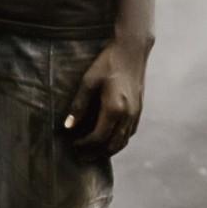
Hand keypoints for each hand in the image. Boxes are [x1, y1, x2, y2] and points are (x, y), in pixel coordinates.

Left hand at [63, 36, 149, 157]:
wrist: (132, 50)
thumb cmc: (107, 63)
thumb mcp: (88, 81)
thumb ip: (78, 105)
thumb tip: (67, 126)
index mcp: (114, 108)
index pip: (98, 137)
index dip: (84, 145)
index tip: (72, 145)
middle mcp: (128, 115)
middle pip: (112, 145)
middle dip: (95, 153)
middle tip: (81, 157)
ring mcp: (136, 113)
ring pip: (123, 142)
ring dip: (107, 150)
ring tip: (92, 153)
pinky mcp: (139, 110)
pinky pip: (129, 133)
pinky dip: (118, 141)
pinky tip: (107, 140)